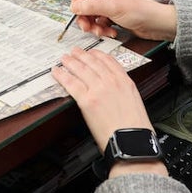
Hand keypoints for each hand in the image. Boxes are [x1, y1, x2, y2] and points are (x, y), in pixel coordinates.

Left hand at [53, 48, 165, 175]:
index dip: (97, 54)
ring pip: (81, 69)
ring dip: (70, 62)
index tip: (92, 52)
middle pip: (93, 62)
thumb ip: (123, 91)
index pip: (109, 61)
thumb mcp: (134, 101)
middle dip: (82, 55)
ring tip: (64, 59)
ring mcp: (98, 89)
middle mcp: (111, 82)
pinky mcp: (87, 100)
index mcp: (125, 81)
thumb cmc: (134, 128)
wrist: (131, 141)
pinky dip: (62, 76)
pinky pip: (71, 83)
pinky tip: (57, 72)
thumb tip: (113, 90)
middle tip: (74, 52)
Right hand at [70, 0, 176, 41]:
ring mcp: (107, 4)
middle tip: (87, 26)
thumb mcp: (113, 8)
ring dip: (93, 25)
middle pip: (82, 2)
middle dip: (84, 16)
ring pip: (89, 14)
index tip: (79, 10)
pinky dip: (101, 29)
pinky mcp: (110, 15)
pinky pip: (97, 22)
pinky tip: (110, 32)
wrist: (155, 23)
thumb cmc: (142, 10)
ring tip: (100, 31)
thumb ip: (91, 6)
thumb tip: (75, 6)